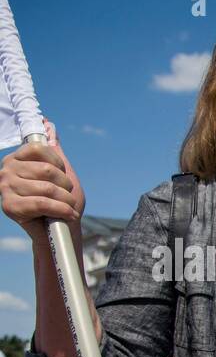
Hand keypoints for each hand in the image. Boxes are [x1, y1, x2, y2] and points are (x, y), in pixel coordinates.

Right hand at [0, 120, 84, 236]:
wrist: (60, 231)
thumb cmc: (62, 202)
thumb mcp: (63, 173)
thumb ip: (54, 151)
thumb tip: (48, 125)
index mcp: (17, 159)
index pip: (39, 148)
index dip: (59, 165)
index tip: (62, 177)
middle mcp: (7, 170)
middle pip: (46, 170)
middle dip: (66, 186)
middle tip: (68, 197)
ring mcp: (5, 187)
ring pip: (47, 188)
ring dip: (66, 200)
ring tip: (68, 207)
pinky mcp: (9, 206)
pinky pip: (42, 203)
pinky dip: (62, 210)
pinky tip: (68, 214)